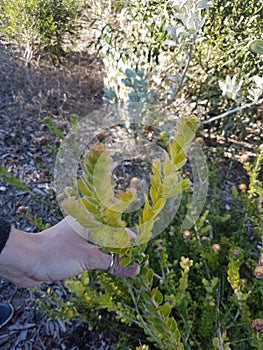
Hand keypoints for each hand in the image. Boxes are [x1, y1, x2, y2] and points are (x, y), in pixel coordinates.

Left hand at [0, 219, 139, 287]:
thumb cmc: (55, 253)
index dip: (132, 242)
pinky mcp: (73, 252)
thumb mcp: (88, 258)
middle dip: (125, 251)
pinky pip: (93, 256)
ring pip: (103, 248)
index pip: (118, 229)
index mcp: (90, 221)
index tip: (142, 254)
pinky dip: (104, 263)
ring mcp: (79, 240)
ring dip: (115, 258)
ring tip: (130, 269)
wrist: (25, 261)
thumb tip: (135, 268)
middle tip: (138, 264)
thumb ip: (112, 263)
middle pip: (112, 238)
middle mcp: (86, 228)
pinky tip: (114, 270)